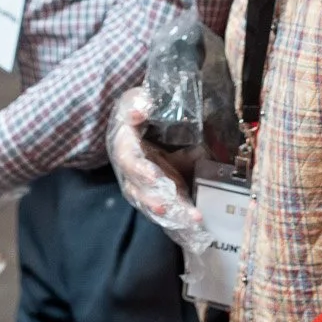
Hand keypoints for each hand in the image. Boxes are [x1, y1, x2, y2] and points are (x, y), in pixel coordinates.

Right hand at [108, 88, 210, 255]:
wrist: (143, 119)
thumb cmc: (138, 110)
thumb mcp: (136, 101)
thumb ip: (138, 103)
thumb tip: (141, 109)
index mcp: (125, 148)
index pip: (128, 161)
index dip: (139, 170)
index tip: (153, 175)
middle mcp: (131, 171)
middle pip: (139, 191)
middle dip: (154, 201)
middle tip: (169, 208)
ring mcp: (145, 184)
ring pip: (154, 204)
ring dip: (171, 213)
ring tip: (191, 218)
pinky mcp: (159, 190)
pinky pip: (168, 207)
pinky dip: (181, 215)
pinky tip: (196, 219)